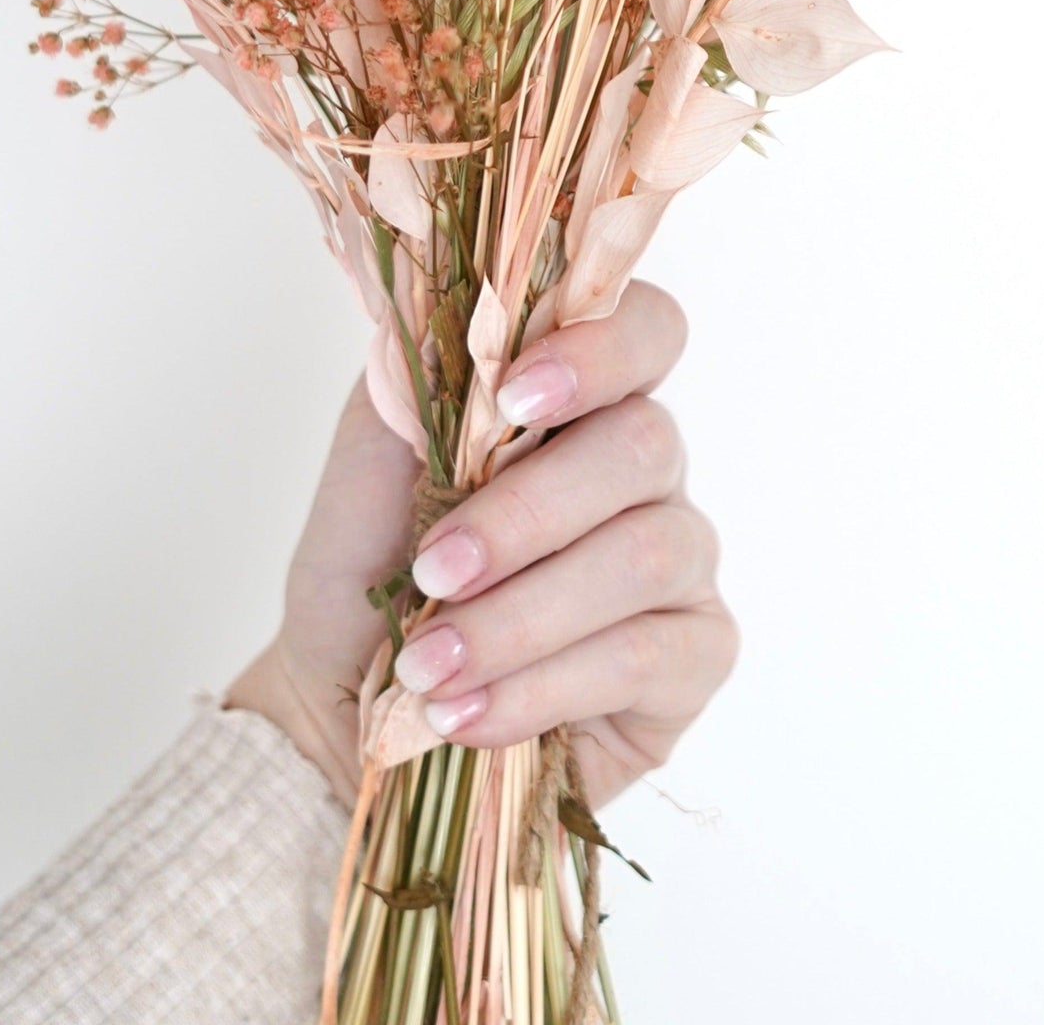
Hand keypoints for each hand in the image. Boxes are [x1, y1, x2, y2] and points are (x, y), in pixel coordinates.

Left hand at [225, 281, 736, 806]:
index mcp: (581, 403)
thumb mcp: (364, 480)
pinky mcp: (696, 658)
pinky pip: (645, 657)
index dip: (599, 348)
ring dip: (520, 617)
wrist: (347, 724)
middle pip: (645, 444)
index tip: (511, 395)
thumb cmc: (368, 586)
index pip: (645, 329)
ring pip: (645, 555)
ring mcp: (683, 563)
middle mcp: (648, 472)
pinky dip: (540, 688)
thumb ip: (410, 394)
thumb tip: (433, 318)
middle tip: (434, 571)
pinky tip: (468, 715)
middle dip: (528, 514)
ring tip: (429, 667)